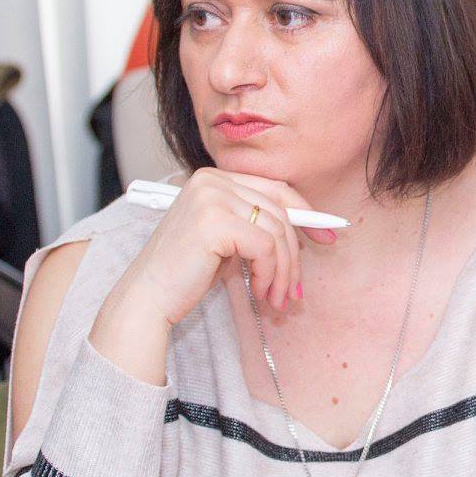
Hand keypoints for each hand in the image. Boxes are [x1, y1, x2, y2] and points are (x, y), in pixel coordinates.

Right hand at [108, 168, 333, 333]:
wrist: (147, 298)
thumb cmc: (187, 273)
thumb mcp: (229, 241)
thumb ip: (260, 226)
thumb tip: (313, 228)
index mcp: (214, 178)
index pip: (276, 189)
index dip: (307, 213)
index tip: (328, 237)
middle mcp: (211, 180)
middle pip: (281, 211)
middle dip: (295, 255)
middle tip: (295, 290)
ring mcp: (211, 196)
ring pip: (278, 231)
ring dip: (284, 271)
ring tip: (277, 298)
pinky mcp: (214, 221)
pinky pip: (265, 247)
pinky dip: (270, 275)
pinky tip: (260, 293)